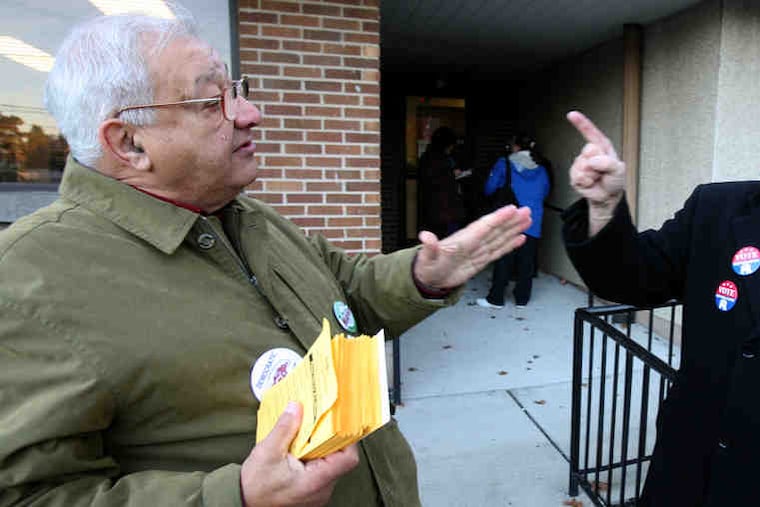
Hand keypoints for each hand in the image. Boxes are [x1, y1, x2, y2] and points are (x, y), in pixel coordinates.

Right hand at [241, 402, 359, 506]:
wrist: (242, 503)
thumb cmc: (255, 486)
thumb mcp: (268, 451)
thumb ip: (285, 428)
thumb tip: (296, 407)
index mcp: (316, 481)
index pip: (348, 459)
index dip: (347, 439)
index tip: (338, 423)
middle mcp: (322, 490)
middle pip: (340, 460)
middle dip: (330, 440)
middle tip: (319, 424)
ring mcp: (317, 494)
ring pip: (330, 465)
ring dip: (321, 449)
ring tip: (307, 435)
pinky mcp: (311, 493)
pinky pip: (321, 472)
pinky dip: (314, 459)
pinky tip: (301, 449)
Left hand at [414, 205, 531, 289]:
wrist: (429, 279)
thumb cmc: (427, 267)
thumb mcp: (427, 258)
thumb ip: (429, 247)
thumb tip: (425, 236)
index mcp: (463, 241)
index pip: (483, 226)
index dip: (498, 218)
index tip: (511, 209)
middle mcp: (473, 243)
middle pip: (496, 229)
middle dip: (511, 220)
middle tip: (527, 210)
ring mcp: (478, 251)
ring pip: (500, 238)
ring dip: (514, 229)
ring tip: (528, 219)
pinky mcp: (481, 260)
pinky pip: (498, 251)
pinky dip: (510, 245)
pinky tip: (520, 238)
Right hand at [566, 111, 624, 207]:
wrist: (607, 197)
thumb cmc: (614, 180)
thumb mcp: (619, 169)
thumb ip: (608, 163)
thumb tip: (592, 161)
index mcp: (601, 147)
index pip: (591, 132)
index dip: (581, 123)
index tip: (572, 115)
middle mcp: (590, 153)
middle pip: (587, 151)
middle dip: (596, 163)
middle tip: (602, 170)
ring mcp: (581, 164)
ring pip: (581, 165)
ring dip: (591, 175)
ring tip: (597, 177)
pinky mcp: (575, 175)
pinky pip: (577, 176)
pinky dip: (585, 182)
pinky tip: (590, 182)